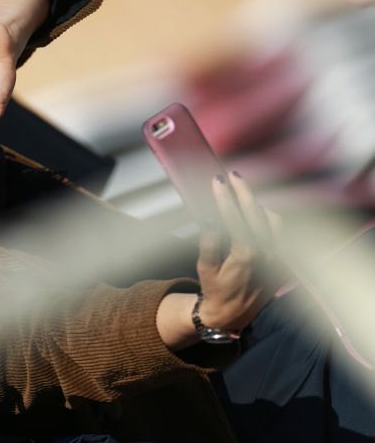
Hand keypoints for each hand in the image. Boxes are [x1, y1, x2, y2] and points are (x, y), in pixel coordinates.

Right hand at [196, 171, 284, 329]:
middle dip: (243, 191)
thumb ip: (209, 243)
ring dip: (256, 203)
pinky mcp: (284, 259)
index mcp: (247, 256)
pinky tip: (255, 212)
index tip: (216, 181)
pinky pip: (280, 231)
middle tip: (231, 175)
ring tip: (240, 193)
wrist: (234, 314)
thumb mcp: (205, 269)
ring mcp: (279, 257)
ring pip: (272, 218)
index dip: (225, 197)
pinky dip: (268, 217)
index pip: (235, 218)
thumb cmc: (216, 289)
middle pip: (257, 212)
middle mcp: (267, 254)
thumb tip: (210, 219)